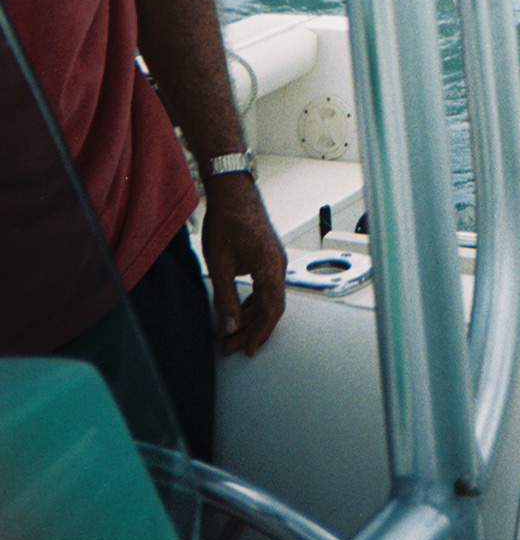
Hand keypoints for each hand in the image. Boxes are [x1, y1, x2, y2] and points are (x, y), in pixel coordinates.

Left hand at [200, 176, 286, 355]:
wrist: (232, 191)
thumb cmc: (227, 220)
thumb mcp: (220, 264)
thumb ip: (225, 298)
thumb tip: (230, 327)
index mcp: (271, 266)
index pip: (272, 309)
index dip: (260, 333)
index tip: (248, 348)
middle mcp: (278, 264)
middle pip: (270, 307)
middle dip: (250, 329)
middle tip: (230, 346)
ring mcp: (274, 260)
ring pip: (266, 298)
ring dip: (248, 317)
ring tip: (228, 333)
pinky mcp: (267, 257)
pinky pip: (263, 286)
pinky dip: (249, 302)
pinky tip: (235, 311)